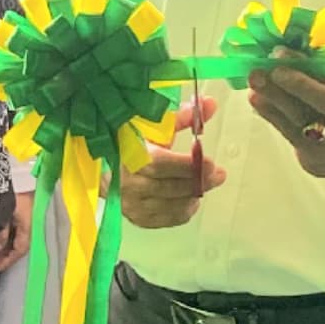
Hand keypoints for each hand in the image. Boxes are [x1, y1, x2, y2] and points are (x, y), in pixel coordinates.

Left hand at [0, 195, 33, 270]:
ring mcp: (23, 211)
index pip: (21, 248)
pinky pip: (12, 224)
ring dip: (4, 243)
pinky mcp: (17, 204)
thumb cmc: (10, 188)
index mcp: (27, 222)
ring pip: (15, 233)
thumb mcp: (2, 212)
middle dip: (6, 254)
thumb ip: (1, 231)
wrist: (14, 167)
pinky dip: (4, 232)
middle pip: (19, 242)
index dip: (9, 260)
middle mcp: (28, 219)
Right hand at [121, 89, 226, 228]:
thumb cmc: (132, 142)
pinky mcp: (135, 218)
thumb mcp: (155, 126)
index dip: (187, 165)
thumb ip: (184, 117)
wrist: (105, 166)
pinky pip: (165, 219)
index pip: (159, 164)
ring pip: (169, 206)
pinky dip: (182, 211)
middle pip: (168, 187)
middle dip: (198, 181)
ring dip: (192, 196)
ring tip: (205, 184)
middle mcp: (126, 183)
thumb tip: (210, 103)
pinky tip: (191, 200)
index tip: (211, 162)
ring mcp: (129, 203)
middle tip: (219, 175)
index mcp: (128, 155)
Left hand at [247, 58, 324, 189]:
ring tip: (256, 80)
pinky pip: (288, 133)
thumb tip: (299, 54)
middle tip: (269, 68)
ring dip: (274, 98)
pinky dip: (270, 114)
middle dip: (295, 84)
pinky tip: (257, 99)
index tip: (283, 53)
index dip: (310, 68)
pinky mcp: (311, 159)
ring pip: (300, 120)